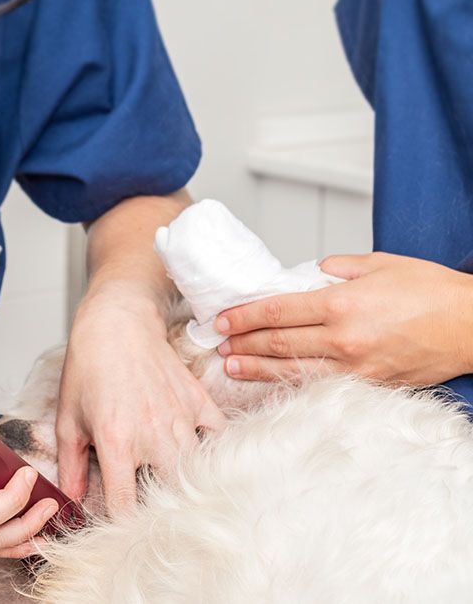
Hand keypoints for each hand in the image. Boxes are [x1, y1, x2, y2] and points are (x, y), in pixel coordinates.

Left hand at [56, 281, 225, 514]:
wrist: (117, 323)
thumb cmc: (88, 367)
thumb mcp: (67, 418)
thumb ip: (71, 464)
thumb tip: (72, 499)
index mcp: (116, 442)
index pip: (125, 506)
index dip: (122, 526)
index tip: (121, 531)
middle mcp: (153, 435)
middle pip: (170, 495)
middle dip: (163, 511)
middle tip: (155, 516)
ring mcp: (180, 418)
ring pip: (197, 471)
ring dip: (188, 484)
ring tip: (179, 492)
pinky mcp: (198, 402)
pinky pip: (220, 438)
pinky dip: (215, 450)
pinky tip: (203, 457)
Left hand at [215, 252, 472, 385]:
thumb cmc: (431, 291)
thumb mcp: (379, 264)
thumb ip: (339, 266)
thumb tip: (313, 270)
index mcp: (341, 303)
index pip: (277, 310)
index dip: (244, 316)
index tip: (221, 320)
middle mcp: (343, 338)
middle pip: (278, 342)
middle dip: (243, 343)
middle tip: (218, 345)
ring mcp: (356, 366)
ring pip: (294, 369)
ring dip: (258, 369)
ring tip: (231, 367)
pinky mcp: (371, 384)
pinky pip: (321, 385)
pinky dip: (292, 383)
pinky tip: (273, 381)